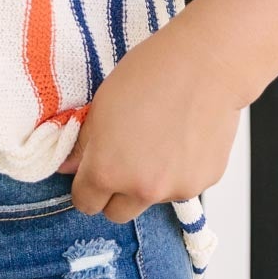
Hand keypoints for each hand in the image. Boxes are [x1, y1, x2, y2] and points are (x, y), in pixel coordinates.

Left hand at [56, 37, 245, 222]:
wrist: (206, 65)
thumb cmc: (151, 75)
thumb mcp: (101, 105)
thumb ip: (84, 144)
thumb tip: (71, 167)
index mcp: (107, 170)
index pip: (85, 203)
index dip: (86, 188)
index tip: (91, 175)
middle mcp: (141, 188)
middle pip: (117, 213)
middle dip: (116, 193)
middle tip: (123, 160)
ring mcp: (176, 189)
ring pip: (151, 199)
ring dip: (150, 181)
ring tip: (158, 140)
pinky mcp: (204, 182)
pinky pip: (182, 186)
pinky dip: (179, 171)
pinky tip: (182, 138)